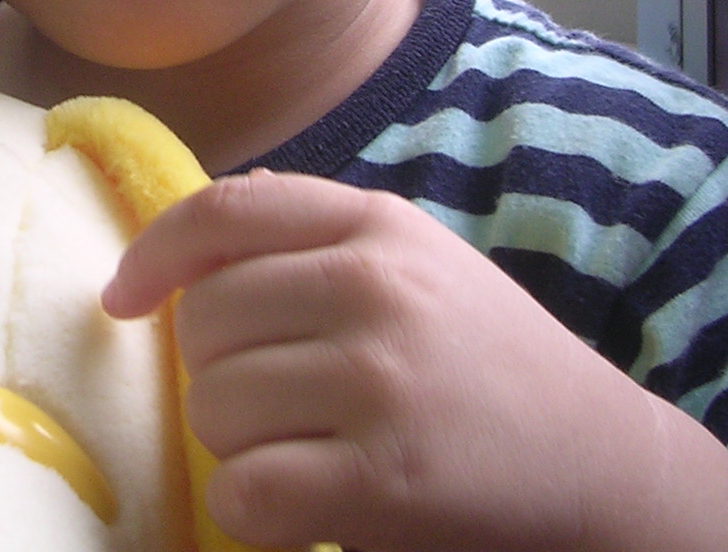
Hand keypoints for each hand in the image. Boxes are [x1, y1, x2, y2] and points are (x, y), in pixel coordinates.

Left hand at [101, 170, 727, 551]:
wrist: (605, 465)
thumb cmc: (486, 364)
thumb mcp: (417, 264)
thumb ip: (315, 240)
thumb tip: (198, 228)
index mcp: (376, 225)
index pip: (222, 213)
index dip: (152, 255)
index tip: (122, 299)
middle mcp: (374, 289)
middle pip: (204, 324)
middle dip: (218, 375)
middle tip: (282, 407)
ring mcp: (379, 382)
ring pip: (213, 409)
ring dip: (239, 447)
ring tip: (310, 453)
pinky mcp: (383, 480)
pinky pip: (243, 493)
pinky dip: (253, 514)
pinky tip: (304, 509)